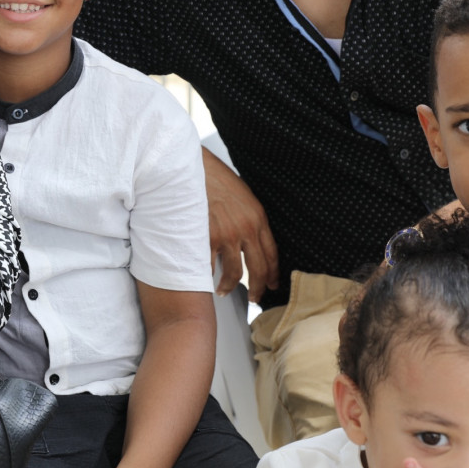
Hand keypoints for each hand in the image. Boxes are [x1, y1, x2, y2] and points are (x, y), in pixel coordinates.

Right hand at [203, 148, 278, 301]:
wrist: (195, 168)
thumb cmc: (216, 179)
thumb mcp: (243, 197)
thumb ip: (250, 219)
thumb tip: (250, 241)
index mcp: (258, 218)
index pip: (272, 253)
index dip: (273, 273)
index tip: (272, 284)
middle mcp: (246, 228)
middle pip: (258, 269)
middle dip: (258, 288)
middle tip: (254, 299)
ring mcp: (227, 234)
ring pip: (235, 273)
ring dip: (229, 287)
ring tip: (224, 291)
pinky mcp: (207, 237)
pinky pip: (211, 266)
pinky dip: (207, 276)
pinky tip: (205, 280)